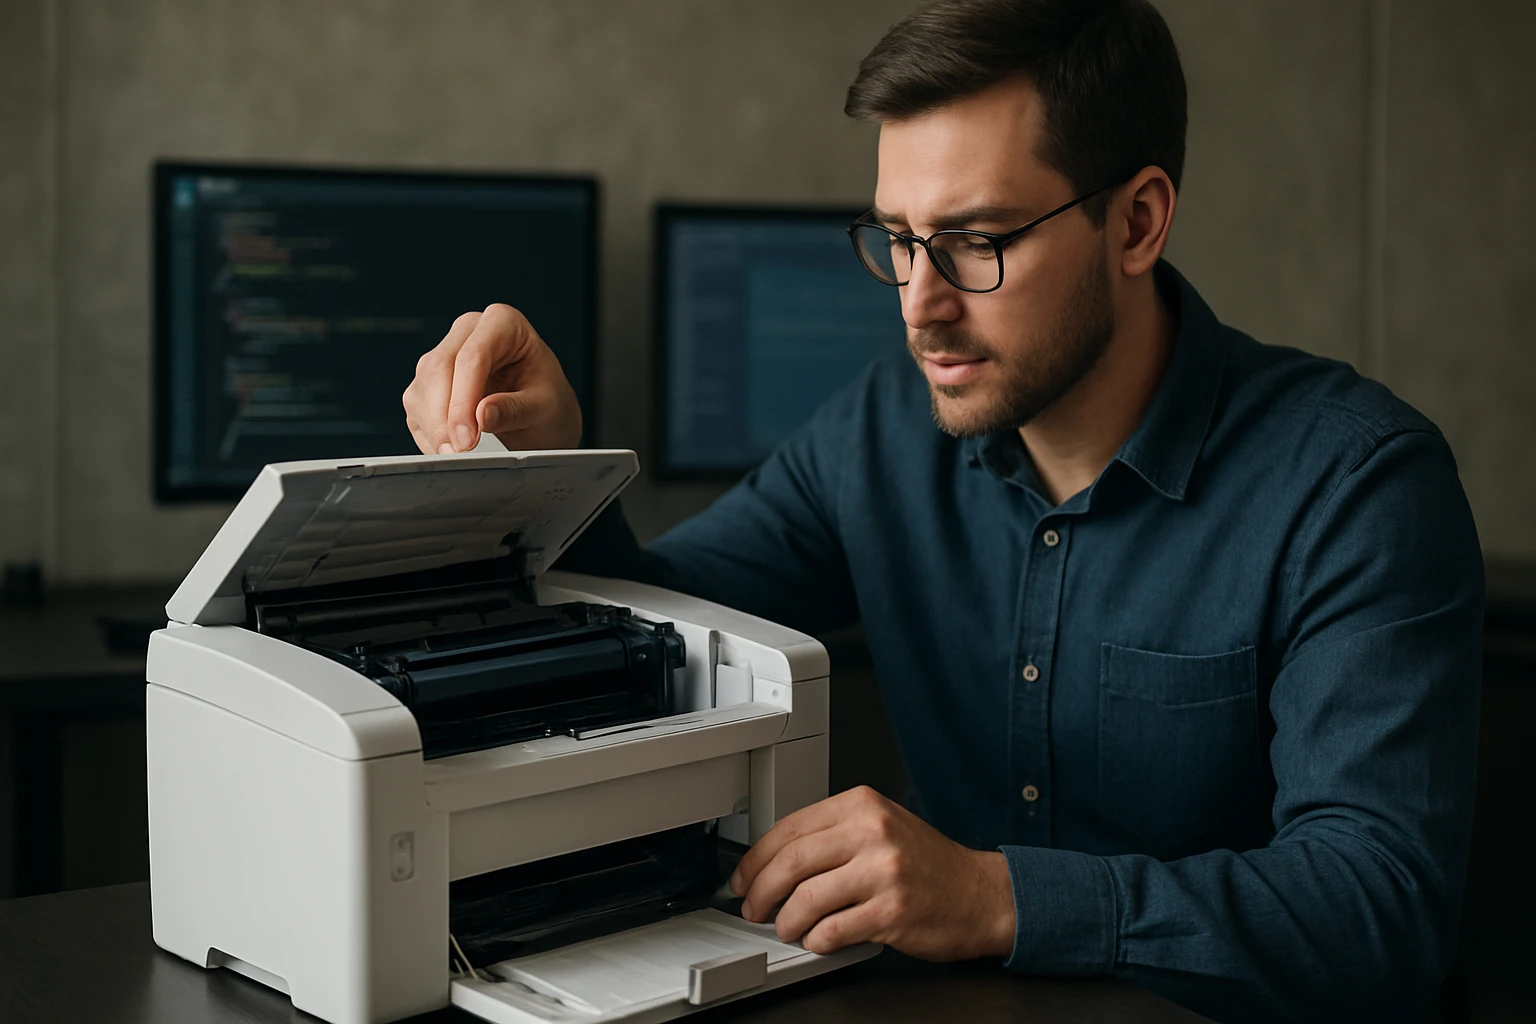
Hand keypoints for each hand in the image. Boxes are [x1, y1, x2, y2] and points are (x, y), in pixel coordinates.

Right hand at [402, 303, 582, 453]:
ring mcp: (445, 355)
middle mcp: (469, 332)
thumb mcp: (546, 407)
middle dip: (445, 416)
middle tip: (458, 453)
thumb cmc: (549, 402)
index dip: (464, 399)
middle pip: (439, 368)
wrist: (542, 415)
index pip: (473, 356)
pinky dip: (429, 433)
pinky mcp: (429, 383)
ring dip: (434, 428)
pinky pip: (417, 407)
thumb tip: (483, 415)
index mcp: (503, 323)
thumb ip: (516, 410)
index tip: (467, 438)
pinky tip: (448, 449)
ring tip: (457, 456)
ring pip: (422, 388)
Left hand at [729, 785, 1015, 960]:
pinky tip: (819, 939)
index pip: (789, 828)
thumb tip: (774, 861)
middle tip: (753, 908)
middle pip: (790, 862)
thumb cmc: (928, 866)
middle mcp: (872, 832)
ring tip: (789, 928)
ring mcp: (883, 872)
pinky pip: (831, 930)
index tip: (743, 877)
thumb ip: (833, 836)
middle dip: (760, 892)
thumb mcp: (881, 829)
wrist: (981, 894)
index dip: (755, 858)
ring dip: (786, 922)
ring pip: (805, 899)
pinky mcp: (891, 912)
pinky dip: (816, 940)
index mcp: (862, 806)